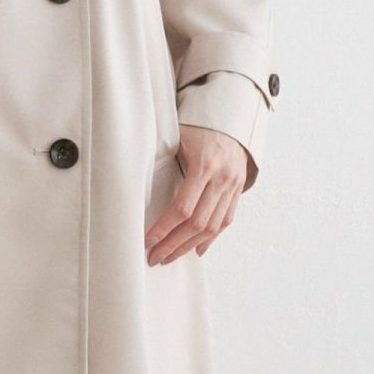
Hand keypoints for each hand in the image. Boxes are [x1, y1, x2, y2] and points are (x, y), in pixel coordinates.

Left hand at [143, 125, 248, 265]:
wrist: (231, 116)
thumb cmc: (198, 125)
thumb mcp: (178, 137)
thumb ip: (162, 158)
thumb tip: (135, 180)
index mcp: (204, 165)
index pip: (182, 207)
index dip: (165, 228)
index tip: (149, 241)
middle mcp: (222, 179)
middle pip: (197, 223)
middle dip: (174, 244)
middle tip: (156, 257)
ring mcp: (233, 186)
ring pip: (213, 226)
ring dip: (190, 246)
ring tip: (171, 256)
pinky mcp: (238, 190)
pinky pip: (226, 220)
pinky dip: (211, 238)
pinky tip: (197, 249)